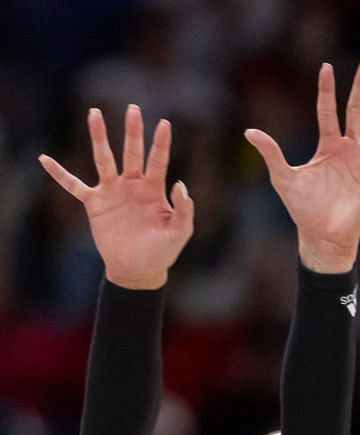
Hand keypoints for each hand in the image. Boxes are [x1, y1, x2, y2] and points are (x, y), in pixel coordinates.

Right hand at [40, 106, 194, 290]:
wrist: (138, 270)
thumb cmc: (162, 252)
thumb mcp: (180, 234)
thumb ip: (184, 211)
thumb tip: (180, 184)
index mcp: (154, 190)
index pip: (158, 161)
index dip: (161, 143)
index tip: (165, 123)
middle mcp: (132, 185)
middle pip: (131, 152)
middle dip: (132, 131)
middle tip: (133, 108)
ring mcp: (112, 192)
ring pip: (103, 159)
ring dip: (99, 137)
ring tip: (94, 113)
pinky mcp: (94, 204)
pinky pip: (73, 185)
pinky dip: (59, 174)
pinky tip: (45, 160)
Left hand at [244, 58, 359, 272]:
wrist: (322, 236)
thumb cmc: (303, 208)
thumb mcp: (284, 178)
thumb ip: (272, 153)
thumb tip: (250, 131)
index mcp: (327, 145)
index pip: (327, 110)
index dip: (327, 89)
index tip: (327, 66)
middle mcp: (348, 150)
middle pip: (357, 111)